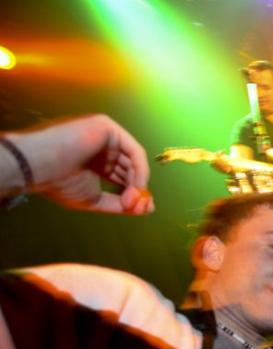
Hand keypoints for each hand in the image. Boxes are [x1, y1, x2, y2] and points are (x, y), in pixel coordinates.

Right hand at [4, 114, 153, 213]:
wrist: (38, 167)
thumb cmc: (60, 184)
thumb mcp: (96, 200)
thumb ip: (121, 204)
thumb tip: (147, 208)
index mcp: (96, 162)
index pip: (123, 177)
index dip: (133, 193)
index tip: (140, 209)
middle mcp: (102, 147)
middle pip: (131, 169)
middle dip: (139, 190)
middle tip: (141, 207)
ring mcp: (105, 136)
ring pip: (135, 161)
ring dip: (139, 183)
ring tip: (133, 200)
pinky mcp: (108, 127)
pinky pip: (134, 151)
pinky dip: (140, 171)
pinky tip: (136, 187)